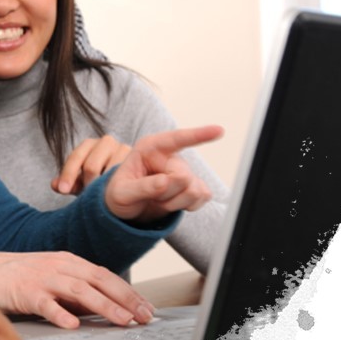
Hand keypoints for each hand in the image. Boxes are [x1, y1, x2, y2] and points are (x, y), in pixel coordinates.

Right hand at [0, 251, 154, 329]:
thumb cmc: (21, 277)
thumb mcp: (54, 279)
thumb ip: (77, 292)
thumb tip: (104, 307)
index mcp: (70, 263)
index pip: (106, 276)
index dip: (128, 291)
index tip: (146, 307)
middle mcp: (60, 267)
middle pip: (99, 280)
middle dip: (125, 298)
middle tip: (143, 315)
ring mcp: (44, 278)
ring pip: (79, 290)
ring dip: (103, 305)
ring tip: (121, 320)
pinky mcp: (26, 292)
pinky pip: (46, 304)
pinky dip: (60, 313)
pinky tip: (72, 324)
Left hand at [51, 135, 131, 194]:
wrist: (126, 182)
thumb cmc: (98, 181)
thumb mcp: (81, 183)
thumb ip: (68, 184)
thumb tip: (55, 185)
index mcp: (89, 145)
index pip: (76, 157)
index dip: (68, 174)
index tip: (63, 190)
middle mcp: (107, 142)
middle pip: (91, 165)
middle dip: (87, 184)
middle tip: (89, 198)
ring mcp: (124, 149)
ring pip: (108, 172)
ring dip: (103, 187)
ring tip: (102, 199)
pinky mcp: (137, 159)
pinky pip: (125, 175)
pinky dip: (118, 185)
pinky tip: (116, 196)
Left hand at [104, 126, 223, 222]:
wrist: (128, 208)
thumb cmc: (121, 194)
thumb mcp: (122, 192)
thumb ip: (142, 187)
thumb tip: (165, 182)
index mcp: (150, 148)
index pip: (176, 139)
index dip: (198, 135)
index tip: (219, 130)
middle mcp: (170, 156)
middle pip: (183, 177)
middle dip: (167, 194)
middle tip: (151, 197)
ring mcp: (185, 171)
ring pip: (194, 190)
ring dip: (175, 202)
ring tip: (158, 199)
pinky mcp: (195, 185)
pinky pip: (203, 197)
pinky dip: (186, 206)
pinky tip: (172, 203)